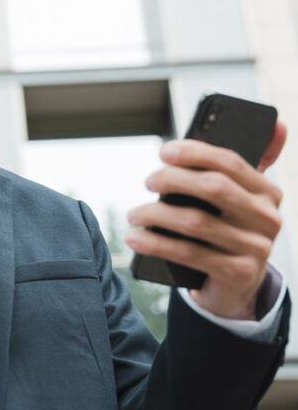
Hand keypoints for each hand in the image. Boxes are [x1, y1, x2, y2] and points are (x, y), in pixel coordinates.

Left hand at [126, 121, 286, 318]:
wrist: (236, 286)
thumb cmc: (228, 230)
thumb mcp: (240, 199)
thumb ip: (244, 166)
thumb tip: (275, 123)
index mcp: (268, 192)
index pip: (231, 162)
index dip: (196, 153)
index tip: (164, 151)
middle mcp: (268, 218)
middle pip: (213, 188)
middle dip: (173, 180)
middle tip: (147, 181)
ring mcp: (256, 248)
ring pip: (196, 222)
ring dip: (156, 214)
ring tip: (134, 214)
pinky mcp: (238, 273)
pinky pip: (189, 253)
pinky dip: (156, 244)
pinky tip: (135, 238)